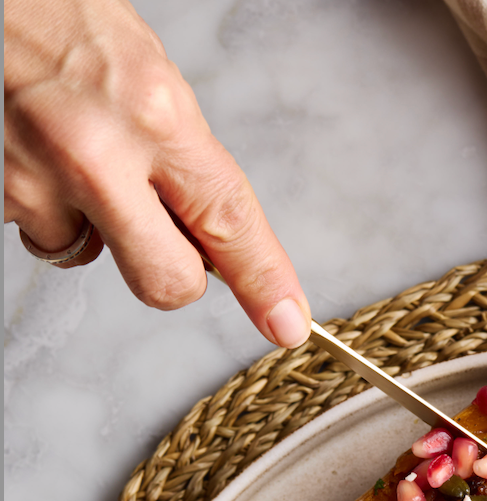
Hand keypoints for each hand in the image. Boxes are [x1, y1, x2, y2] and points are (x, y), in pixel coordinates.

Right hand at [4, 0, 310, 347]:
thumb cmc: (66, 24)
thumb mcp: (153, 81)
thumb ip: (188, 165)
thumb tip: (218, 242)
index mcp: (156, 115)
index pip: (230, 220)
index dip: (264, 281)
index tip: (285, 323)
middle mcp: (98, 153)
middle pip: (167, 281)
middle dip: (173, 272)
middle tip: (160, 230)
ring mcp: (39, 178)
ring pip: (94, 259)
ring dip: (95, 228)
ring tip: (75, 158)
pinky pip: (44, 235)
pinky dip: (47, 208)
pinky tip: (40, 155)